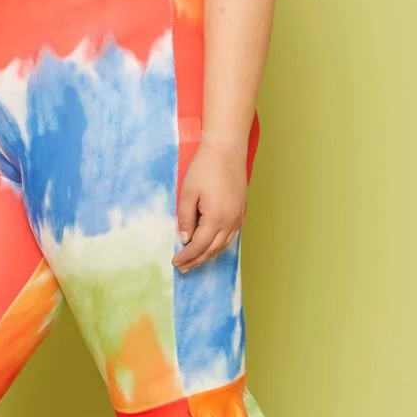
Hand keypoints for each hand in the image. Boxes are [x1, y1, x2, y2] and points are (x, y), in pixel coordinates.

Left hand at [171, 138, 246, 271]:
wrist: (227, 148)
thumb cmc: (205, 168)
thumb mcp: (187, 193)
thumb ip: (185, 219)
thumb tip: (185, 239)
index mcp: (216, 219)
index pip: (199, 246)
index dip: (187, 256)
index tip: (175, 262)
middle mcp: (231, 221)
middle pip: (213, 249)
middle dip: (197, 260)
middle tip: (183, 267)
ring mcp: (238, 216)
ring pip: (224, 244)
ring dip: (209, 254)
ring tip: (195, 260)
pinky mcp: (241, 210)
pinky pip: (231, 234)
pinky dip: (220, 244)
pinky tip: (212, 244)